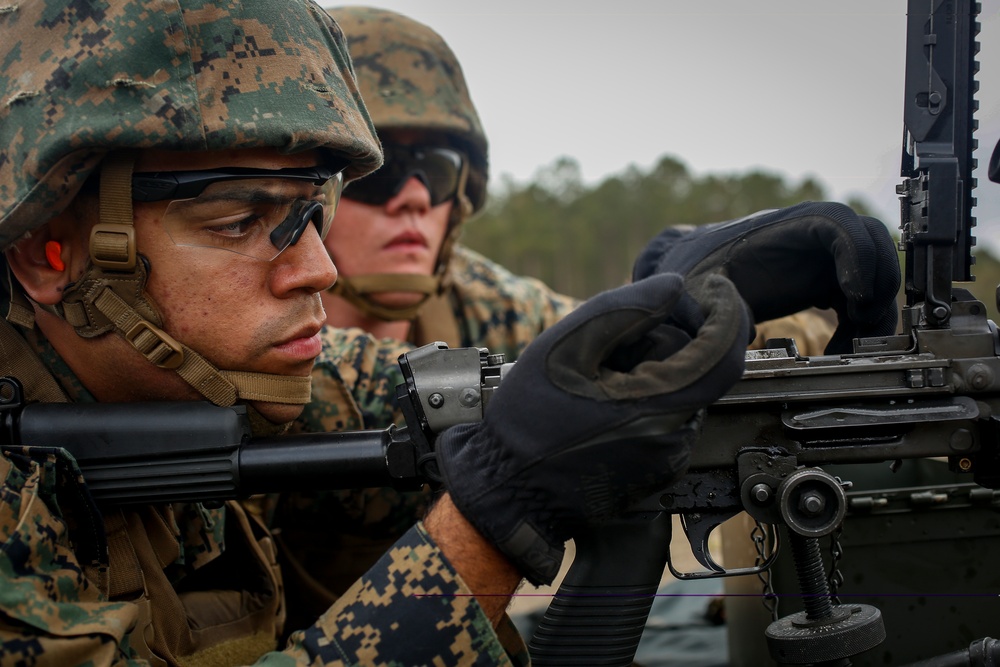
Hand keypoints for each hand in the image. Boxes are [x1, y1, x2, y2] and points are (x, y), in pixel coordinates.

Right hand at [434, 273, 748, 584]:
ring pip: (678, 393)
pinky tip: (599, 410)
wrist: (508, 490)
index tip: (708, 291)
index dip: (723, 314)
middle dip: (660, 346)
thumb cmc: (528, 422)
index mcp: (657, 407)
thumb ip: (622, 310)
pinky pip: (665, 419)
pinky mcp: (656, 470)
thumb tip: (674, 286)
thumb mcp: (564, 348)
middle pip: (694, 369)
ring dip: (647, 376)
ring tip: (594, 386)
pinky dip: (641, 403)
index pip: (723, 354)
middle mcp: (673, 439)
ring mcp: (666, 459)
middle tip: (607, 351)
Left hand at [633, 202, 899, 353]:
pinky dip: (862, 325)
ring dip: (875, 312)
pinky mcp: (825, 283)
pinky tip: (840, 352)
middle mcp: (812, 238)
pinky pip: (861, 299)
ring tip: (849, 350)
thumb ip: (712, 306)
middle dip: (880, 283)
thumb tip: (740, 331)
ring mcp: (823, 260)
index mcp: (783, 227)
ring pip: (874, 274)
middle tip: (864, 325)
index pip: (836, 220)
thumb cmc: (696, 270)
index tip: (856, 293)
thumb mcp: (695, 288)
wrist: (694, 273)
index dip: (857, 251)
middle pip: (873, 242)